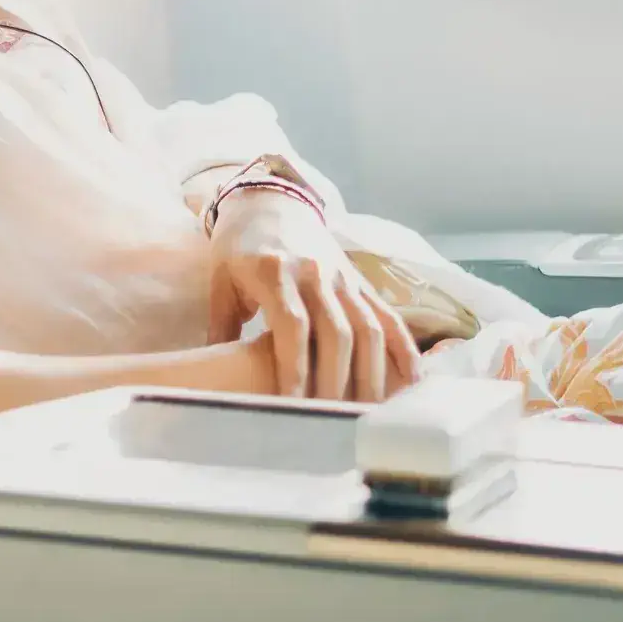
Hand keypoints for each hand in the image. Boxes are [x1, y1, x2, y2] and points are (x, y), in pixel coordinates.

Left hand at [206, 195, 418, 402]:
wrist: (270, 200)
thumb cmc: (238, 247)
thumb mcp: (220, 281)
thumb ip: (221, 329)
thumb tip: (211, 380)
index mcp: (274, 271)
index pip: (293, 324)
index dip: (296, 366)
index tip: (293, 403)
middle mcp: (315, 273)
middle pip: (337, 331)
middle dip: (335, 380)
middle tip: (329, 420)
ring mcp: (343, 277)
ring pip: (367, 327)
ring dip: (370, 374)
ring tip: (366, 413)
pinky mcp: (361, 282)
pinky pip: (388, 316)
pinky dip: (403, 349)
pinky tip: (411, 381)